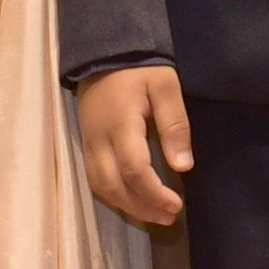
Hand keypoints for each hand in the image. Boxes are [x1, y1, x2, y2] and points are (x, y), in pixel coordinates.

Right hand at [76, 64, 193, 225]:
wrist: (103, 50)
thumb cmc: (139, 68)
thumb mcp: (165, 86)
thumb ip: (174, 125)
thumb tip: (183, 167)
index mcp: (121, 125)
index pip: (134, 170)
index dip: (154, 193)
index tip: (176, 205)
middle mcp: (99, 139)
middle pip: (113, 186)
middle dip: (141, 207)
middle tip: (168, 217)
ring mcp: (88, 142)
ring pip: (100, 186)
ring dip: (126, 206)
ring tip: (153, 215)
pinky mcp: (85, 143)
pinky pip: (94, 178)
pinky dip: (113, 195)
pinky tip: (132, 200)